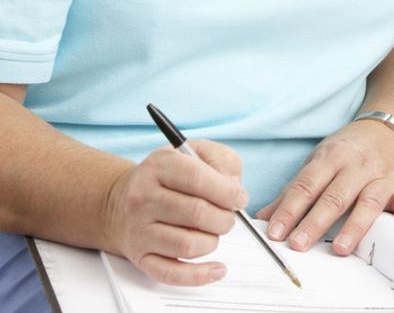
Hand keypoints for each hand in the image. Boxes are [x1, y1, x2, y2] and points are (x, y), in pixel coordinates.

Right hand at [105, 139, 245, 285]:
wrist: (120, 200)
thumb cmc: (167, 175)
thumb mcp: (195, 150)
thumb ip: (221, 160)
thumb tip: (235, 189)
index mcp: (160, 166)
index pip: (197, 179)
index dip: (227, 191)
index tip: (239, 198)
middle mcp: (144, 197)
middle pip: (196, 213)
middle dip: (224, 217)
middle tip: (228, 216)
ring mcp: (139, 230)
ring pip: (187, 244)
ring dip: (213, 241)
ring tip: (214, 231)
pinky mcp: (140, 256)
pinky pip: (171, 273)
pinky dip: (198, 275)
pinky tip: (216, 268)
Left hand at [255, 119, 393, 255]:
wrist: (390, 129)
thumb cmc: (349, 151)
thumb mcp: (319, 161)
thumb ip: (294, 190)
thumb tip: (263, 219)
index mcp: (331, 157)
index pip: (306, 185)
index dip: (289, 209)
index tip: (275, 234)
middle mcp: (357, 165)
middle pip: (334, 195)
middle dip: (314, 222)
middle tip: (297, 245)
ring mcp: (381, 175)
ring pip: (368, 200)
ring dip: (354, 225)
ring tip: (340, 248)